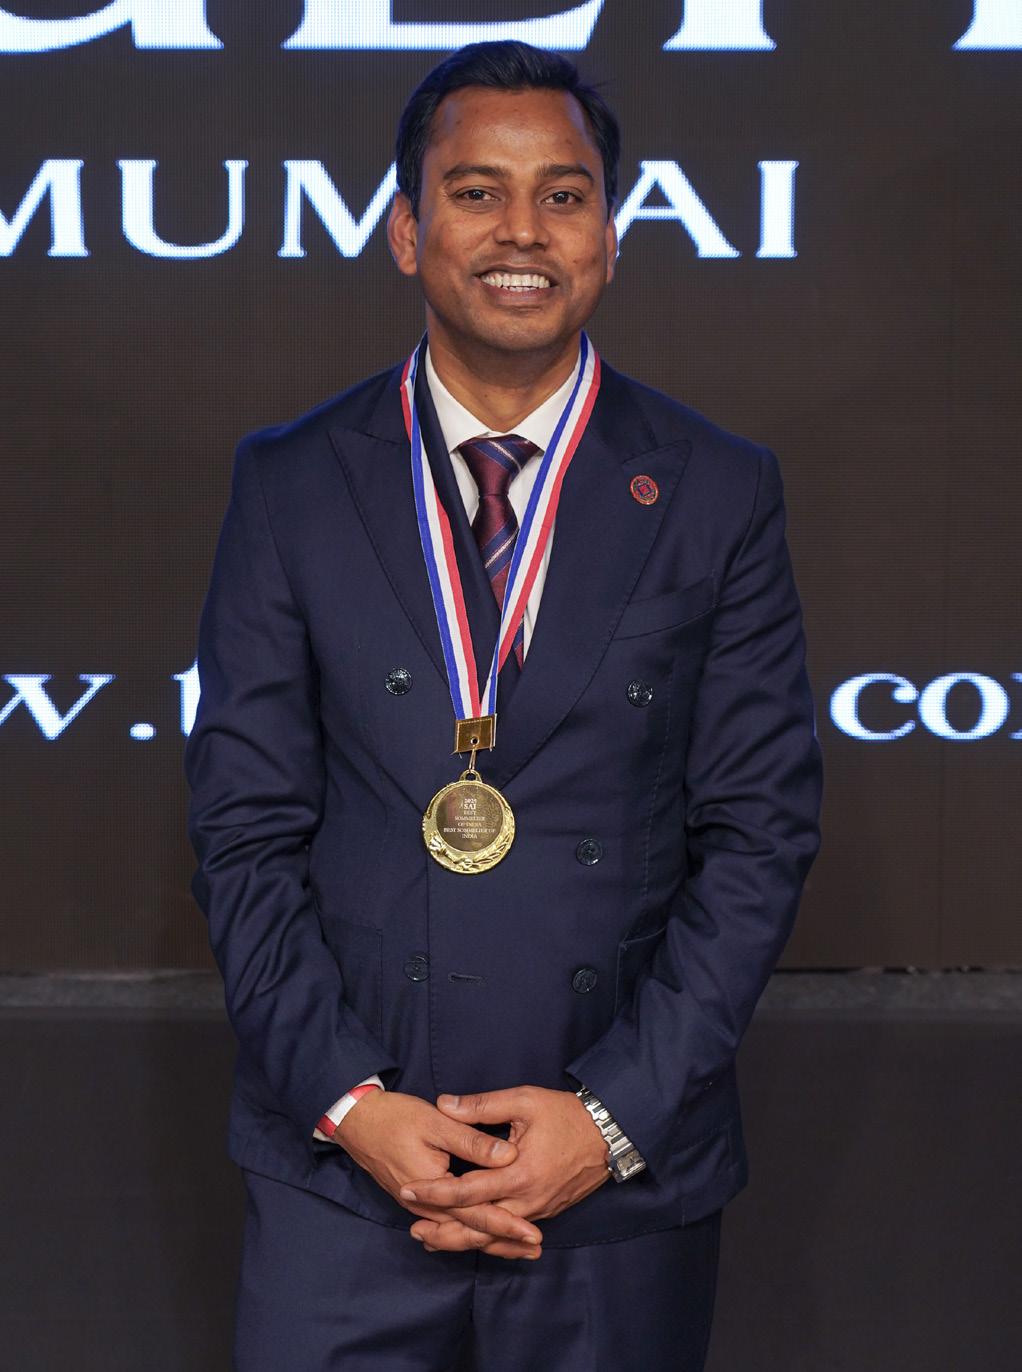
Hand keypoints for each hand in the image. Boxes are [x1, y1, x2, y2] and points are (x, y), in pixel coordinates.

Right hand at [332, 1089, 542, 1258]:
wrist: (356, 1122)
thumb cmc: (395, 1118)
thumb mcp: (436, 1122)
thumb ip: (472, 1141)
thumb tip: (509, 1156)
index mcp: (433, 1188)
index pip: (477, 1214)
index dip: (507, 1225)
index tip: (532, 1234)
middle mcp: (426, 1206)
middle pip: (470, 1231)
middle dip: (504, 1241)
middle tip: (535, 1249)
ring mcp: (420, 1206)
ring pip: (459, 1231)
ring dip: (490, 1239)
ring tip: (519, 1247)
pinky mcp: (418, 1200)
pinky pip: (448, 1223)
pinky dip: (470, 1230)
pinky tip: (485, 1233)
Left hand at [399, 1086, 610, 1252]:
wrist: (610, 1134)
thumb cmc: (566, 1114)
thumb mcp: (524, 1101)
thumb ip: (482, 1105)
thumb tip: (445, 1103)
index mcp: (518, 1173)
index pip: (466, 1191)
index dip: (434, 1192)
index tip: (407, 1190)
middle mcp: (527, 1200)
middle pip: (477, 1226)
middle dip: (443, 1230)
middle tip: (413, 1228)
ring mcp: (537, 1210)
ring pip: (494, 1236)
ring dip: (462, 1240)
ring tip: (433, 1238)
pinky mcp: (545, 1212)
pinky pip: (511, 1235)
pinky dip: (489, 1240)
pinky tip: (472, 1238)